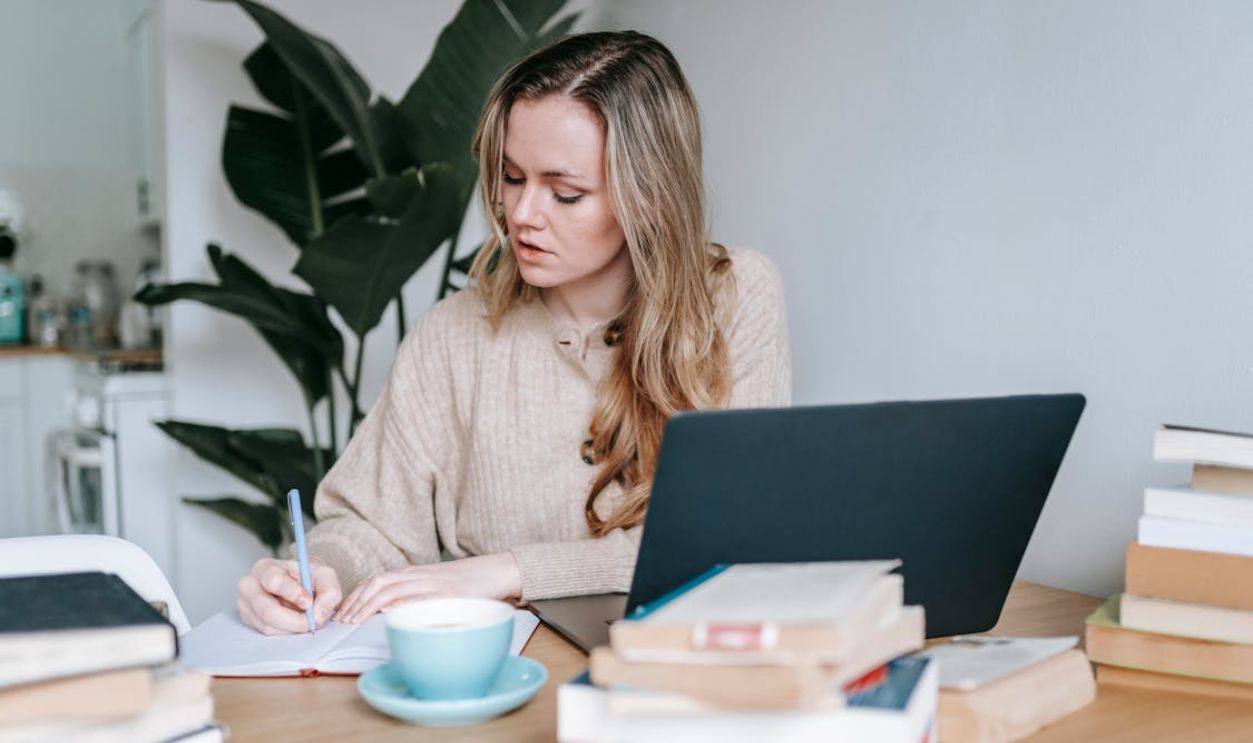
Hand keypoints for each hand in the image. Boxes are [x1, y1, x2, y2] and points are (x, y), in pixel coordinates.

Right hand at [237, 557, 342, 634]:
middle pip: (266, 610)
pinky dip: (285, 632)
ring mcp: (246, 605)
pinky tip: (294, 623)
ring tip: (306, 621)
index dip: (294, 594)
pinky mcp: (249, 620)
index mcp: (265, 568)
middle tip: (311, 622)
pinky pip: (267, 633)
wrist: (299, 587)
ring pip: (268, 626)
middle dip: (293, 621)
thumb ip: (329, 590)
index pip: (274, 581)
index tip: (308, 601)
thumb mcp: (324, 576)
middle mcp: (249, 586)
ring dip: (292, 628)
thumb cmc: (307, 579)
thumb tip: (318, 614)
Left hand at [335, 553, 520, 623]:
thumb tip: (388, 612)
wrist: (497, 571)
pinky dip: (402, 603)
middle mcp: (420, 575)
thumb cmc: (466, 583)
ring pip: (394, 588)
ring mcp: (434, 583)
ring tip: (357, 620)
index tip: (343, 611)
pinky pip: (421, 597)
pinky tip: (389, 611)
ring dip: (371, 604)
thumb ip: (415, 593)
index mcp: (415, 573)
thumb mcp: (435, 584)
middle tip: (344, 620)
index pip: (377, 579)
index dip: (357, 594)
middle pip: (380, 582)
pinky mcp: (448, 593)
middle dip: (357, 601)